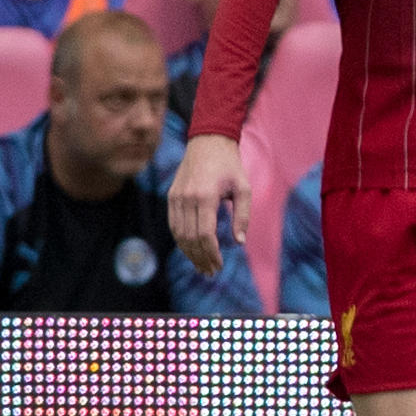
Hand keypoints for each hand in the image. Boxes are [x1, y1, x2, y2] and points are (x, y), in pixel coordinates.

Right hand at [168, 135, 248, 275]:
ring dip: (189, 253)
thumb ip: (242, 216)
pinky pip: (173, 225)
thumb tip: (238, 243)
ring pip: (178, 234)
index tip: (219, 266)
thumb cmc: (230, 166)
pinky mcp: (171, 197)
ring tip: (202, 266)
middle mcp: (186, 198)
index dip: (211, 253)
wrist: (208, 143)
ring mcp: (175, 198)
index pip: (204, 234)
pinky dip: (181, 240)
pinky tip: (192, 250)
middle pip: (189, 238)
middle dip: (200, 258)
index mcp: (205, 196)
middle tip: (211, 272)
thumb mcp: (244, 188)